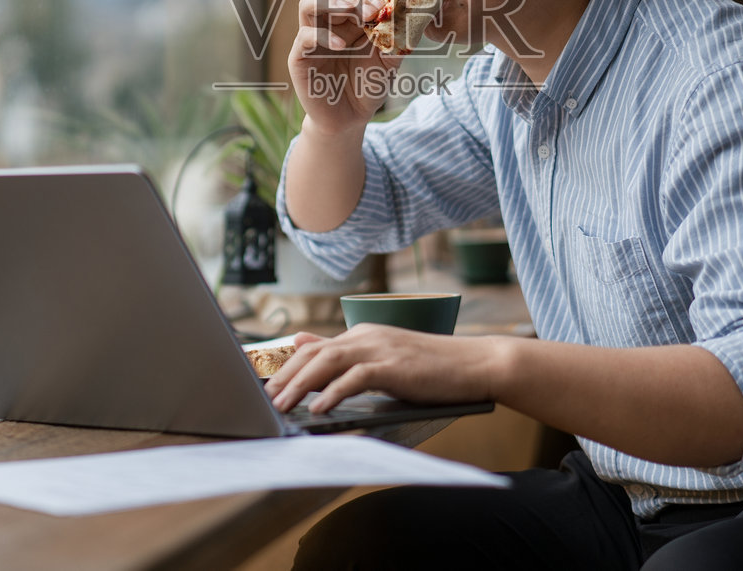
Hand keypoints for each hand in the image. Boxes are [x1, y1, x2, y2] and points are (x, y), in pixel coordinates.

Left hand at [264, 326, 504, 414]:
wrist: (475, 364)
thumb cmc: (432, 368)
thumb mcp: (384, 357)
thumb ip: (346, 353)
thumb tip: (303, 342)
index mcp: (363, 334)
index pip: (314, 348)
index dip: (288, 366)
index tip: (268, 386)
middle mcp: (367, 335)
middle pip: (314, 353)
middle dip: (286, 376)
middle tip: (267, 400)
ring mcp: (380, 348)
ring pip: (328, 362)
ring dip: (300, 385)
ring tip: (282, 406)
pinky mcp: (394, 366)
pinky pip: (355, 378)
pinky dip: (333, 393)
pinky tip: (319, 409)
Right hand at [288, 0, 398, 134]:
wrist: (350, 119)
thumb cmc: (368, 87)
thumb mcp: (387, 63)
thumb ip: (395, 40)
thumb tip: (408, 16)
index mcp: (349, 24)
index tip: (385, 7)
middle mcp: (329, 27)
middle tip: (371, 9)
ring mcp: (311, 40)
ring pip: (308, 5)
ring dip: (330, 3)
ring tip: (350, 10)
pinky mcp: (299, 57)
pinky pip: (304, 36)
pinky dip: (322, 35)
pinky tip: (341, 45)